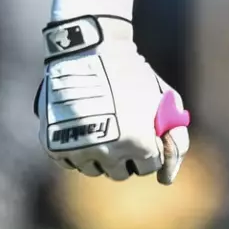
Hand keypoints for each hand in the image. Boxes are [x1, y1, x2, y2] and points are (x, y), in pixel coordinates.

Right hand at [37, 16, 190, 184]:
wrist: (88, 49)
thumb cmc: (133, 75)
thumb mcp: (164, 101)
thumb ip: (175, 139)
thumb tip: (167, 179)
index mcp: (139, 142)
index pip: (150, 166)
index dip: (149, 146)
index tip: (144, 129)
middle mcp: (109, 150)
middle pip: (121, 173)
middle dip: (127, 154)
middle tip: (122, 128)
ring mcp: (78, 149)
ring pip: (95, 170)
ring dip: (102, 153)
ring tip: (102, 124)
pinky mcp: (53, 145)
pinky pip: (70, 163)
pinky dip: (77, 150)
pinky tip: (82, 126)